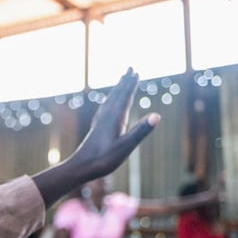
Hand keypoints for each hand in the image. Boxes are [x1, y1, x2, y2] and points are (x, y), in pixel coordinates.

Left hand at [32, 69, 159, 206]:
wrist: (81, 168)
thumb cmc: (103, 159)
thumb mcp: (125, 147)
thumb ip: (140, 131)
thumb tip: (157, 116)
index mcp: (114, 119)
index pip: (124, 97)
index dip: (130, 85)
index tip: (136, 72)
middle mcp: (106, 117)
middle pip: (116, 95)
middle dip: (124, 82)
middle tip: (130, 69)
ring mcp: (100, 123)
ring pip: (110, 102)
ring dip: (117, 90)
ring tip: (121, 82)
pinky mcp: (97, 130)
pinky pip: (105, 110)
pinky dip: (110, 103)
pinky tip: (109, 106)